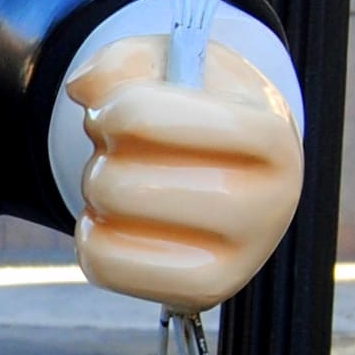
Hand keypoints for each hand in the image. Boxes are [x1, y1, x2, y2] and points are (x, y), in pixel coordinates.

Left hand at [70, 32, 304, 315]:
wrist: (239, 166)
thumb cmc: (198, 106)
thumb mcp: (168, 62)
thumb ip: (120, 60)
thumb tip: (84, 89)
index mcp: (270, 136)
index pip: (142, 118)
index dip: (111, 111)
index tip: (119, 111)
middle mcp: (268, 205)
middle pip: (118, 182)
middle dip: (102, 156)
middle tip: (123, 150)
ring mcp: (242, 259)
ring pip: (110, 220)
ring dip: (94, 193)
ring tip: (125, 179)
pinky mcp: (206, 293)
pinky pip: (104, 265)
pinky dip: (90, 237)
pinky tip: (114, 220)